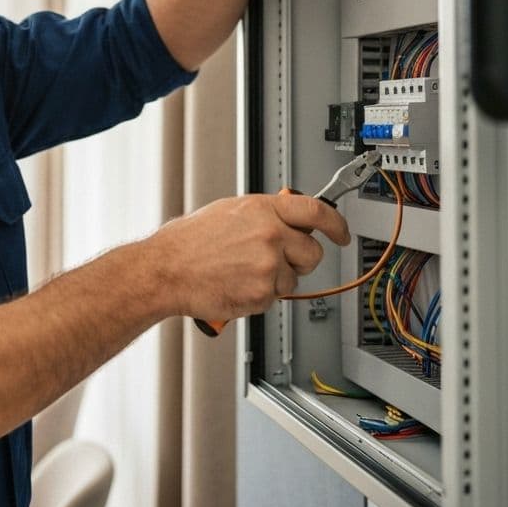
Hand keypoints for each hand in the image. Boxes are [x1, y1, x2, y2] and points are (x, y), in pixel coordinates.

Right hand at [145, 193, 350, 321]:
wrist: (165, 270)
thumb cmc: (188, 242)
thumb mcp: (227, 212)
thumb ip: (262, 214)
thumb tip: (285, 219)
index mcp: (263, 209)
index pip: (316, 211)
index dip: (336, 224)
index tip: (341, 232)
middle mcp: (270, 234)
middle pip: (312, 252)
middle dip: (300, 259)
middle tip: (277, 260)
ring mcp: (268, 265)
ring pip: (293, 279)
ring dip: (275, 280)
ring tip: (242, 272)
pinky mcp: (263, 293)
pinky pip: (275, 297)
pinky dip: (259, 296)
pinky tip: (236, 285)